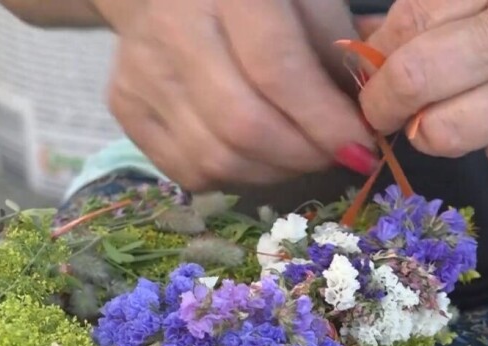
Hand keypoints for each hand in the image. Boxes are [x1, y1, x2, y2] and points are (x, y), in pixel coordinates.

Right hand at [93, 0, 377, 190]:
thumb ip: (335, 50)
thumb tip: (362, 119)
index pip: (276, 70)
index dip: (324, 120)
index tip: (360, 147)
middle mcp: (172, 28)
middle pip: (242, 124)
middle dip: (302, 155)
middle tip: (334, 157)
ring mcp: (140, 72)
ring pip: (215, 157)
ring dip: (273, 172)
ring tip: (301, 157)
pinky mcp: (124, 106)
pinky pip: (189, 170)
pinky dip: (236, 176)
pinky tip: (259, 157)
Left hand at [359, 0, 487, 173]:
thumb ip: (447, 3)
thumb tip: (375, 35)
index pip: (412, 22)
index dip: (379, 51)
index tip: (372, 65)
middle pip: (416, 81)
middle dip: (382, 101)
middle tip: (381, 107)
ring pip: (445, 135)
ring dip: (427, 131)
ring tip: (437, 116)